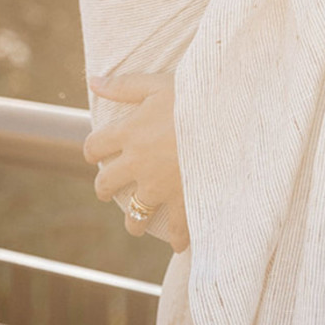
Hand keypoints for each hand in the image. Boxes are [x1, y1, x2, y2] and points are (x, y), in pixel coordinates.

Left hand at [85, 71, 189, 251]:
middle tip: (110, 190)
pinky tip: (178, 243)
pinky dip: (176, 239)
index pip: (93, 147)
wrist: (231, 118)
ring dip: (133, 221)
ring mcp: (160, 187)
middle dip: (105, 188)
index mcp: (128, 132)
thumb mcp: (157, 84)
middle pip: (105, 184)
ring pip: (134, 215)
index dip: (93, 149)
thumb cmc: (195, 96)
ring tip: (138, 224)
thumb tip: (93, 81)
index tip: (98, 151)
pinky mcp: (184, 202)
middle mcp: (138, 163)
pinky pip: (175, 230)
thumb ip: (123, 85)